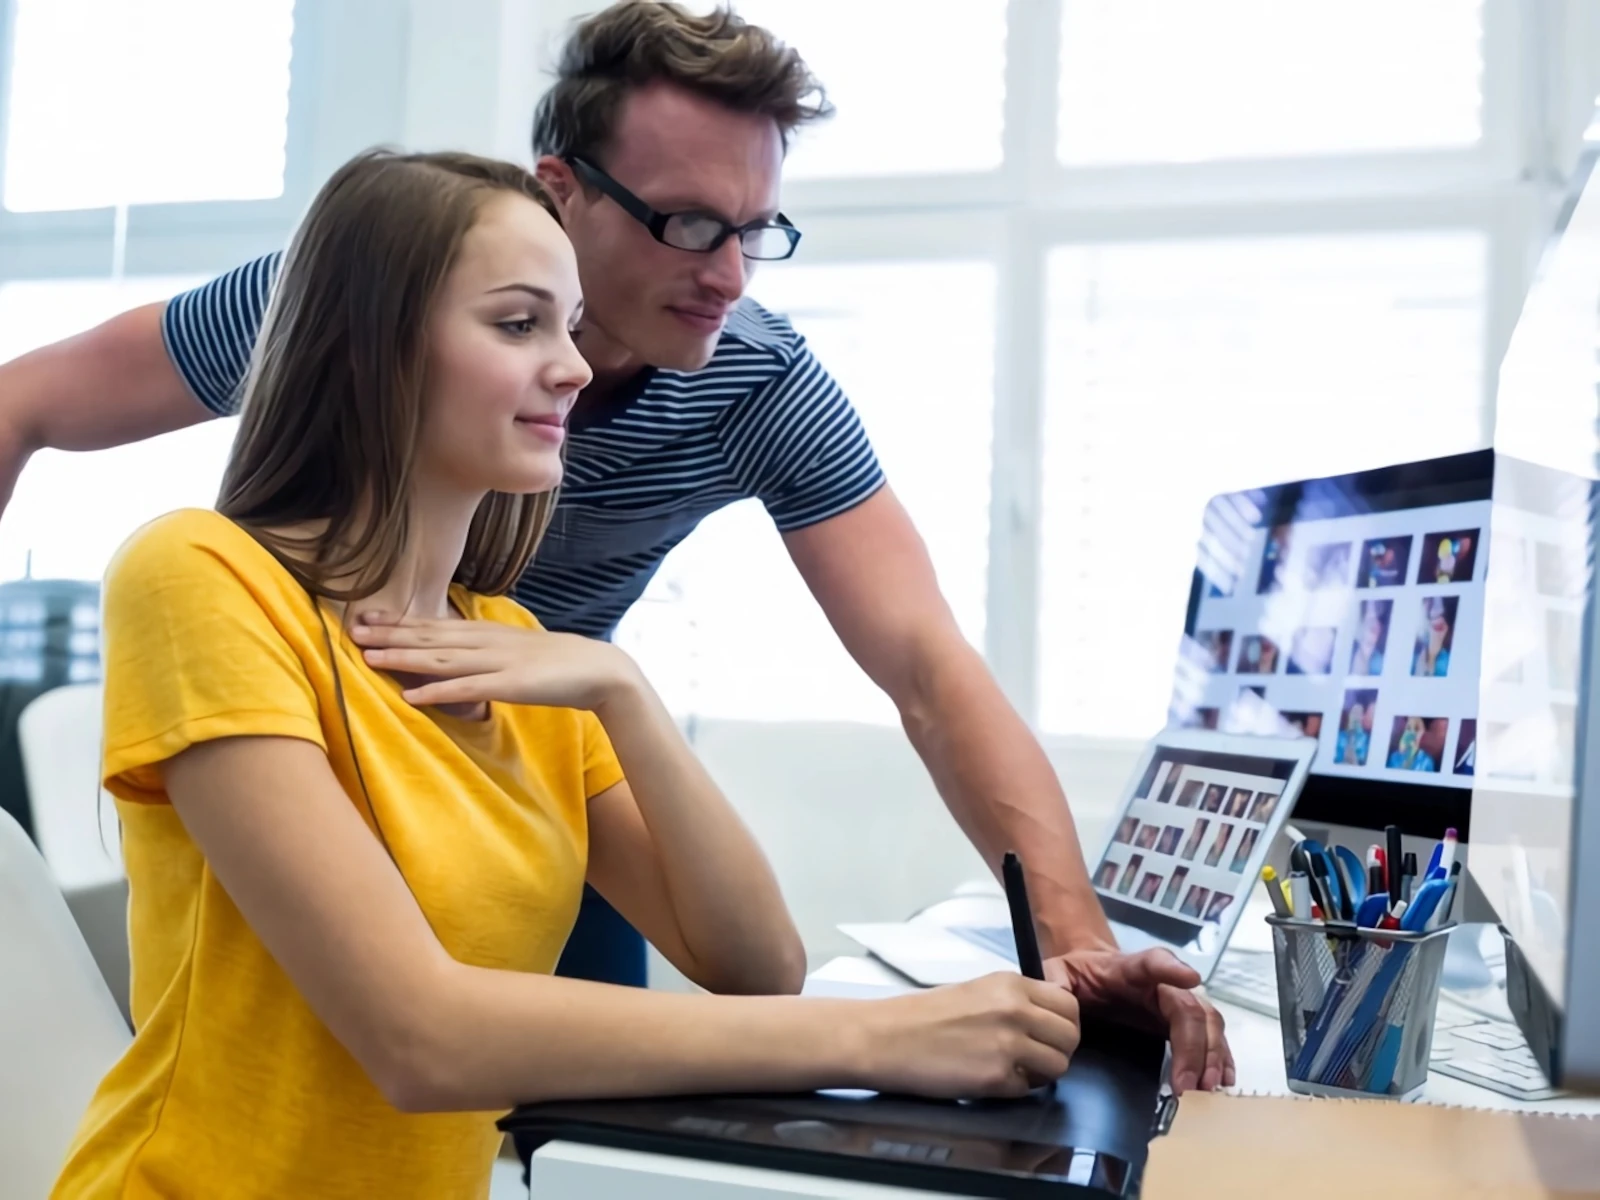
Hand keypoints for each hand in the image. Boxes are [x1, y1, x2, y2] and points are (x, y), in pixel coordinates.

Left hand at [348, 612, 639, 710]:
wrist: (600, 670)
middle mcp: (486, 642)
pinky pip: (466, 689)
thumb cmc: (558, 665)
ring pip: (441, 659)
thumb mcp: (515, 653)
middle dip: (390, 636)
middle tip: (352, 632)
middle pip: (430, 638)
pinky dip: (436, 691)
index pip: (435, 625)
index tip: (366, 618)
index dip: (399, 622)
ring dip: (403, 659)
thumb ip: (487, 654)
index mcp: (487, 633)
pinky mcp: (509, 685)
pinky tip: (411, 697)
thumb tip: (461, 659)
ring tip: (368, 660)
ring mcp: (497, 662)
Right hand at [854, 973, 1079, 1098]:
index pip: (1068, 1004)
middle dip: (1058, 1050)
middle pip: (1070, 1036)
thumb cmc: (920, 1016)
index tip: (1050, 1034)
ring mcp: (1008, 1044)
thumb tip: (1045, 1020)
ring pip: (1058, 1065)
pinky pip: (1026, 1089)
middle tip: (1035, 1057)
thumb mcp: (976, 990)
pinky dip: (1012, 1089)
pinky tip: (986, 1078)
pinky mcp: (996, 1077)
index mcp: (1010, 984)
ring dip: (1040, 1073)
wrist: (884, 1037)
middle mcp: (1015, 1010)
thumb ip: (1015, 1000)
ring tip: (1011, 1070)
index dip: (1062, 1024)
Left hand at [1046, 946, 1232, 1093]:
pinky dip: (1220, 1057)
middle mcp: (1161, 984)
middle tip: (1190, 1084)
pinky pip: (1210, 1036)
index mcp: (1129, 968)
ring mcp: (1176, 1002)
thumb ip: (1055, 982)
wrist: (1092, 971)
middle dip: (1194, 1046)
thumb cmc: (1079, 973)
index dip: (1172, 969)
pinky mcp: (1181, 1022)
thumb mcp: (1059, 973)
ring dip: (1212, 1055)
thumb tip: (1056, 996)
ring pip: (1207, 1023)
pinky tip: (1222, 1080)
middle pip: (1189, 1008)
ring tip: (1207, 1089)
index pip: (1154, 962)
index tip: (1191, 977)